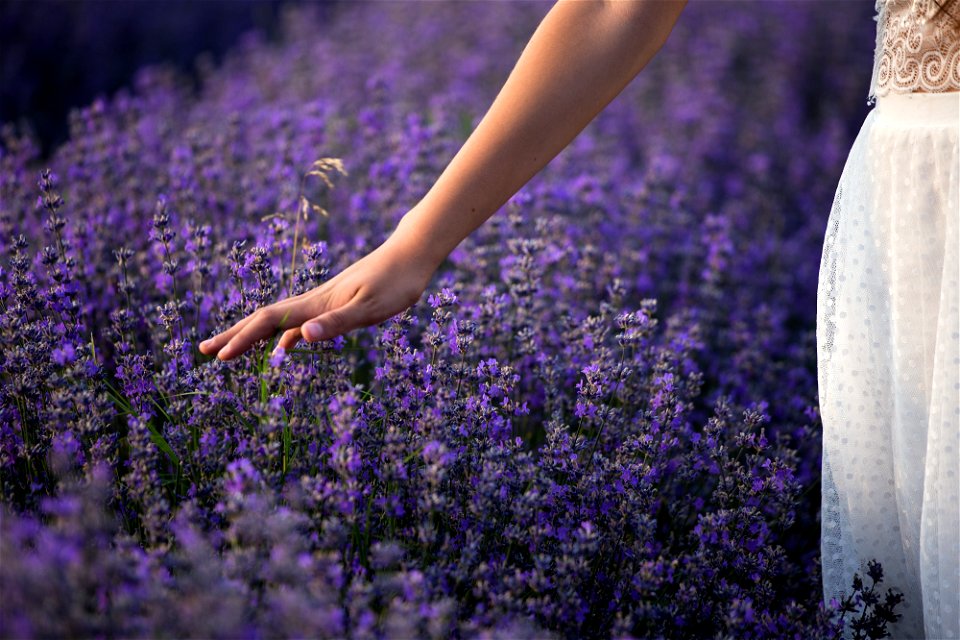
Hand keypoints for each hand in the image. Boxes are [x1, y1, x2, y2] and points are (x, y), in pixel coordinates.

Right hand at [198, 229, 436, 361]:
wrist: (412, 253)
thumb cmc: (397, 281)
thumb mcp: (371, 307)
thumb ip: (337, 323)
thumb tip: (301, 337)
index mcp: (317, 303)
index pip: (269, 322)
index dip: (242, 339)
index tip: (219, 357)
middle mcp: (315, 300)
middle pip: (264, 320)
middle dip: (234, 336)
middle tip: (204, 352)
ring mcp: (324, 301)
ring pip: (279, 321)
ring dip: (253, 336)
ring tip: (232, 351)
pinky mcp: (337, 303)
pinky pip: (300, 323)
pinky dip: (284, 337)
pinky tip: (284, 348)